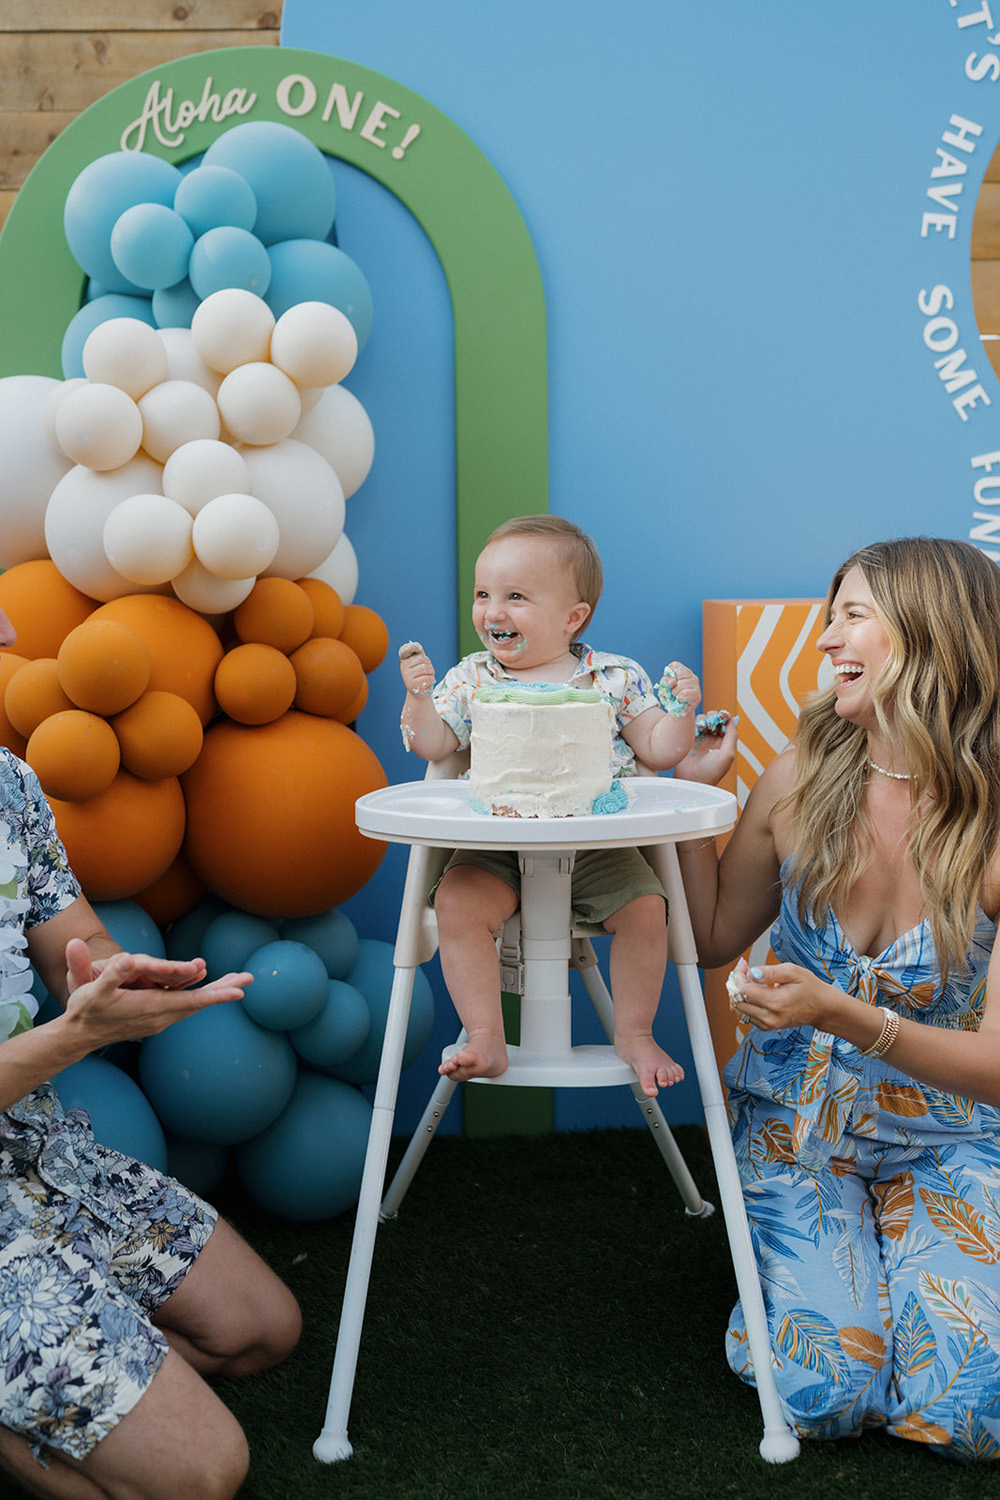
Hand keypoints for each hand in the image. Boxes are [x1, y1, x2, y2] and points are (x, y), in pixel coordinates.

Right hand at [62, 938, 250, 1047]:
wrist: (79, 1034)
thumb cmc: (86, 1010)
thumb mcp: (93, 991)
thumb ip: (110, 975)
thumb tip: (125, 958)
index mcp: (152, 1008)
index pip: (191, 1002)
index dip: (215, 996)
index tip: (239, 992)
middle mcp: (161, 1016)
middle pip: (199, 1003)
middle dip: (224, 990)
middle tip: (249, 979)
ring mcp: (160, 1019)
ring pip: (194, 1004)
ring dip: (215, 992)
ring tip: (238, 981)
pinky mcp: (156, 1018)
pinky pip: (185, 1005)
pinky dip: (201, 996)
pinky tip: (210, 989)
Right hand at [399, 641, 435, 697]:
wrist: (419, 692)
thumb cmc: (421, 675)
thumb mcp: (420, 663)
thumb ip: (419, 653)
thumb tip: (416, 644)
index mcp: (405, 660)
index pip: (404, 650)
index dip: (410, 647)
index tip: (416, 648)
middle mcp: (403, 667)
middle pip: (421, 659)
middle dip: (429, 664)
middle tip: (428, 670)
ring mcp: (406, 676)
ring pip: (425, 668)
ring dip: (431, 672)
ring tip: (428, 676)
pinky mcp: (412, 685)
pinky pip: (428, 678)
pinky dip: (431, 680)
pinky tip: (427, 682)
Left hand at [656, 661, 700, 715]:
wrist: (677, 711)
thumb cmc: (671, 697)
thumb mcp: (664, 686)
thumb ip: (665, 680)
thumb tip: (672, 682)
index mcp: (685, 672)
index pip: (675, 665)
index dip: (670, 675)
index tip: (670, 683)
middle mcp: (692, 677)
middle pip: (679, 674)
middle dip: (672, 684)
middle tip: (674, 692)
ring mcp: (696, 686)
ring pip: (681, 684)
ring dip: (675, 692)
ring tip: (677, 696)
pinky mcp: (697, 696)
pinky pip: (684, 694)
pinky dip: (680, 698)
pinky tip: (681, 700)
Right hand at [675, 709, 736, 784]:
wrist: (691, 781)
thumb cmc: (711, 772)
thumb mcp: (728, 754)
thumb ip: (732, 736)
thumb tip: (733, 719)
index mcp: (725, 744)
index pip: (726, 724)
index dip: (725, 716)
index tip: (722, 714)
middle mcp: (713, 741)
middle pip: (714, 720)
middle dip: (713, 717)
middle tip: (710, 721)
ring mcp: (700, 740)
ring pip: (703, 721)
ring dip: (703, 720)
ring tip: (702, 727)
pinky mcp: (688, 740)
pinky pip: (691, 726)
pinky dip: (694, 723)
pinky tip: (695, 728)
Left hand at [727, 956, 835, 1031]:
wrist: (823, 1008)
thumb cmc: (810, 988)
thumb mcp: (793, 972)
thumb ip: (770, 972)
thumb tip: (752, 973)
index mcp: (776, 1002)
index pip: (743, 990)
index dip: (739, 975)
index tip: (744, 965)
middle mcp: (769, 1017)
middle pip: (736, 1002)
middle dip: (734, 984)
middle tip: (742, 971)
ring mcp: (767, 1025)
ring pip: (738, 1010)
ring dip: (737, 994)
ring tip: (746, 980)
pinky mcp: (766, 1027)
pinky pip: (745, 1015)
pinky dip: (744, 1003)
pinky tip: (752, 992)